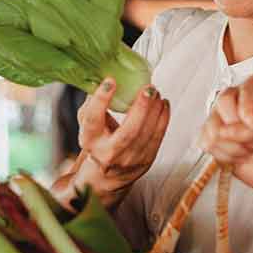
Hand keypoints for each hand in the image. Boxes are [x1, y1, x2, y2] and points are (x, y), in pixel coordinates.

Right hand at [52, 79, 168, 208]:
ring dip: (154, 111)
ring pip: (145, 135)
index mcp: (89, 141)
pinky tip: (163, 104)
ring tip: (156, 93)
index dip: (101, 100)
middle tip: (148, 88)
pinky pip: (157, 138)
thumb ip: (92, 105)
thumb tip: (100, 77)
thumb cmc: (98, 142)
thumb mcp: (88, 125)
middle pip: (127, 132)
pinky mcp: (145, 160)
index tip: (110, 81)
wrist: (108, 175)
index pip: (93, 120)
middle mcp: (108, 154)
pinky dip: (163, 119)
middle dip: (140, 109)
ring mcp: (128, 160)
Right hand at [198, 75, 252, 198]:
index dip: (247, 107)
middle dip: (237, 127)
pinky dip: (224, 155)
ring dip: (233, 146)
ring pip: (213, 127)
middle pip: (222, 102)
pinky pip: (208, 144)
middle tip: (251, 139)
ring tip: (249, 150)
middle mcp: (235, 99)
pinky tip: (238, 156)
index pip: (246, 89)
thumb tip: (228, 130)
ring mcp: (220, 117)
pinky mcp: (210, 136)